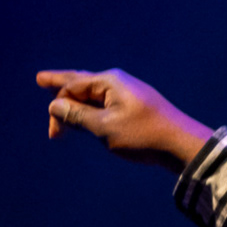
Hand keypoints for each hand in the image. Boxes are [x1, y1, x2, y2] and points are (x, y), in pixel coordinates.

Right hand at [36, 68, 210, 171]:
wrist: (185, 146)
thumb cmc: (145, 136)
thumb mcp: (104, 128)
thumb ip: (77, 116)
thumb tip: (55, 105)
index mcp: (110, 81)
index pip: (72, 88)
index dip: (58, 109)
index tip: (55, 134)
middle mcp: (120, 82)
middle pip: (82, 82)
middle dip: (61, 85)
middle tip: (41, 79)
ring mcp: (132, 94)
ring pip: (96, 94)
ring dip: (78, 100)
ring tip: (62, 91)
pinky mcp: (140, 108)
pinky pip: (110, 103)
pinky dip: (95, 107)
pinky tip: (91, 106)